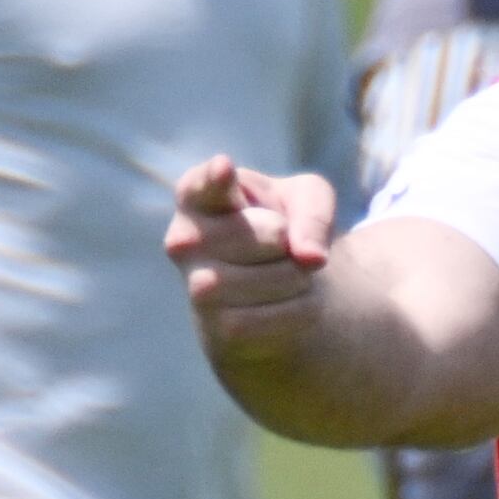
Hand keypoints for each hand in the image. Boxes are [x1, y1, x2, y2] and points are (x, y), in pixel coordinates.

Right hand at [164, 156, 335, 356]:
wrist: (270, 290)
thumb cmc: (280, 227)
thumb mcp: (306, 199)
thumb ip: (313, 211)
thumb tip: (310, 258)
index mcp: (198, 195)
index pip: (203, 185)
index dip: (216, 178)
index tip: (224, 168)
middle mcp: (185, 240)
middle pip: (272, 234)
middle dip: (294, 241)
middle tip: (279, 244)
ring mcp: (197, 287)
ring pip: (280, 278)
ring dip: (298, 278)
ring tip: (281, 275)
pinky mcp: (215, 330)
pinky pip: (280, 316)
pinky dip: (298, 311)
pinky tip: (279, 305)